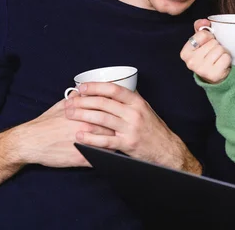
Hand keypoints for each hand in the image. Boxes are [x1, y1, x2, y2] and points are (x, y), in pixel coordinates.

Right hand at [15, 97, 114, 167]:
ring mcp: (86, 144)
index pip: (112, 112)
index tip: (122, 115)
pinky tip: (109, 154)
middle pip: (115, 127)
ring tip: (119, 142)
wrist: (29, 142)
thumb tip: (86, 90)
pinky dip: (107, 157)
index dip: (118, 114)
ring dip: (117, 143)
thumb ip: (77, 98)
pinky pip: (102, 158)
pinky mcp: (82, 159)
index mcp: (86, 113)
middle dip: (120, 128)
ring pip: (112, 143)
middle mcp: (88, 127)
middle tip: (124, 129)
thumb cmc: (45, 123)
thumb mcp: (61, 105)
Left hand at [64, 83, 201, 173]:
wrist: (165, 148)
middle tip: (69, 102)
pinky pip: (105, 140)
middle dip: (83, 101)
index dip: (96, 87)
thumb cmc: (153, 128)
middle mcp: (134, 113)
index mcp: (137, 102)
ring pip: (102, 119)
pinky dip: (90, 138)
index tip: (82, 87)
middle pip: (104, 103)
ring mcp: (130, 129)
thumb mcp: (145, 109)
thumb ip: (130, 99)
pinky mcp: (127, 144)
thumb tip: (113, 88)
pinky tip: (79, 136)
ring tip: (69, 115)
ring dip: (82, 115)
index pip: (114, 89)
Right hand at [180, 19, 232, 83]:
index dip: (209, 37)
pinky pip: (226, 57)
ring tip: (218, 58)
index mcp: (185, 52)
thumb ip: (200, 29)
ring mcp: (202, 69)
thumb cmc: (207, 57)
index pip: (203, 34)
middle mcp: (191, 62)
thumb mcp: (200, 43)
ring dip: (223, 52)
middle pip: (213, 42)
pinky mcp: (214, 74)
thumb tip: (204, 21)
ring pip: (220, 49)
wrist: (213, 76)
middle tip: (213, 53)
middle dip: (217, 45)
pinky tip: (222, 63)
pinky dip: (227, 59)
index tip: (207, 44)